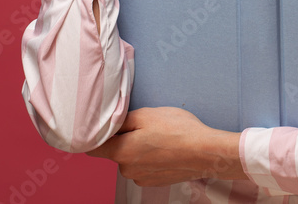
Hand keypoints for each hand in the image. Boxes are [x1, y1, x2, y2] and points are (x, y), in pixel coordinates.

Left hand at [87, 107, 246, 186]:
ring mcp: (141, 178)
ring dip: (138, 148)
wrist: (205, 152)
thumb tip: (106, 123)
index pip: (92, 148)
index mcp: (121, 152)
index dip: (95, 135)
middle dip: (124, 138)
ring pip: (130, 159)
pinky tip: (165, 148)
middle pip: (114, 151)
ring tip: (159, 136)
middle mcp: (126, 170)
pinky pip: (143, 167)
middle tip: (143, 124)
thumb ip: (121, 120)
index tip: (103, 125)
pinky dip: (150, 157)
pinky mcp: (154, 182)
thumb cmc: (177, 130)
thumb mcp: (146, 115)